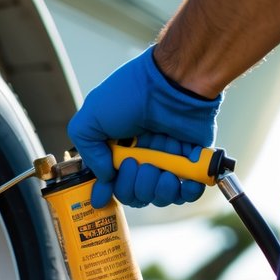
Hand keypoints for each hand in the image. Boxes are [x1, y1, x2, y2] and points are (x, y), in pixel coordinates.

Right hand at [66, 46, 221, 207]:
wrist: (171, 82)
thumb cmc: (130, 94)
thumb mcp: (90, 118)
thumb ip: (88, 152)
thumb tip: (105, 177)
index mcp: (117, 148)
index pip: (111, 183)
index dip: (109, 191)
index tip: (106, 194)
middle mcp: (141, 156)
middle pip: (134, 194)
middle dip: (134, 187)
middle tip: (138, 165)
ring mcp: (166, 160)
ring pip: (160, 197)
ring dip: (158, 190)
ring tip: (161, 171)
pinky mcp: (190, 161)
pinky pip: (188, 191)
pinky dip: (186, 192)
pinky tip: (181, 182)